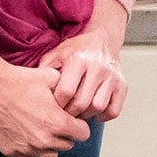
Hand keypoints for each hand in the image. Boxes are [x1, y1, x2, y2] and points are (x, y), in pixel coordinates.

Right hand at [0, 25, 90, 156]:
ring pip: (50, 154)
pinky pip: (30, 156)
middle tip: (56, 120)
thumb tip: (80, 95)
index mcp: (58, 123)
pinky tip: (26, 132)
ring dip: (50, 144)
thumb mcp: (52, 78)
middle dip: (66, 134)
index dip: (80, 124)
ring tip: (42, 128)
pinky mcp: (12, 151)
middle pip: (68, 145)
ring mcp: (27, 148)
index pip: (84, 134)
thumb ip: (70, 89)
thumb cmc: (22, 81)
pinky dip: (31, 148)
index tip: (72, 118)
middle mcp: (44, 140)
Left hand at [40, 0, 128, 121]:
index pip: (66, 91)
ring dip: (86, 115)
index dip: (57, 104)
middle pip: (82, 102)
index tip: (53, 107)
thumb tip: (35, 92)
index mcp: (78, 60)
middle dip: (70, 113)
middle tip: (64, 114)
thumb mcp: (56, 54)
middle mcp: (97, 68)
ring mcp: (111, 77)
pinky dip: (103, 116)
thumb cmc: (76, 50)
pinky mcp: (122, 85)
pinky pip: (114, 110)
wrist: (102, 39)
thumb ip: (44, 71)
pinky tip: (94, 112)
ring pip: (98, 107)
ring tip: (78, 112)